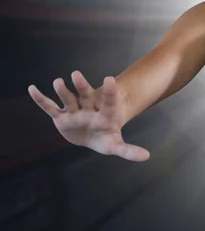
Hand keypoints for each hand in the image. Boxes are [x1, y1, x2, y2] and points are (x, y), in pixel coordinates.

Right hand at [28, 71, 149, 161]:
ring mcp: (74, 111)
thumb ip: (128, 150)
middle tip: (76, 74)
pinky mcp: (61, 117)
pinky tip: (32, 88)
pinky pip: (50, 107)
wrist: (93, 134)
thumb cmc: (106, 137)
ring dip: (63, 91)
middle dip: (82, 85)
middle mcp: (89, 109)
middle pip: (86, 95)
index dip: (109, 91)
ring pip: (68, 98)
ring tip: (58, 81)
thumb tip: (146, 156)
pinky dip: (41, 99)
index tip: (110, 79)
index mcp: (104, 114)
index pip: (108, 100)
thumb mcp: (115, 144)